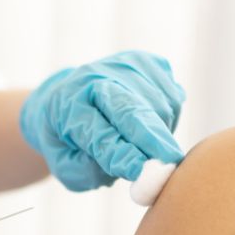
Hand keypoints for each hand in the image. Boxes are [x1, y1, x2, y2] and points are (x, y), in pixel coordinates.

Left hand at [20, 50, 184, 190]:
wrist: (64, 101)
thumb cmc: (65, 143)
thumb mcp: (63, 165)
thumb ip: (87, 172)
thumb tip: (130, 168)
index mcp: (66, 106)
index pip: (98, 133)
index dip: (121, 153)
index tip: (140, 172)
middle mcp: (93, 79)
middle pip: (129, 110)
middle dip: (152, 138)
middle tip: (171, 163)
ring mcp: (121, 66)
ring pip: (157, 106)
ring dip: (159, 136)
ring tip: (142, 147)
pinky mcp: (147, 62)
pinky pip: (171, 97)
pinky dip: (168, 120)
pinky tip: (149, 126)